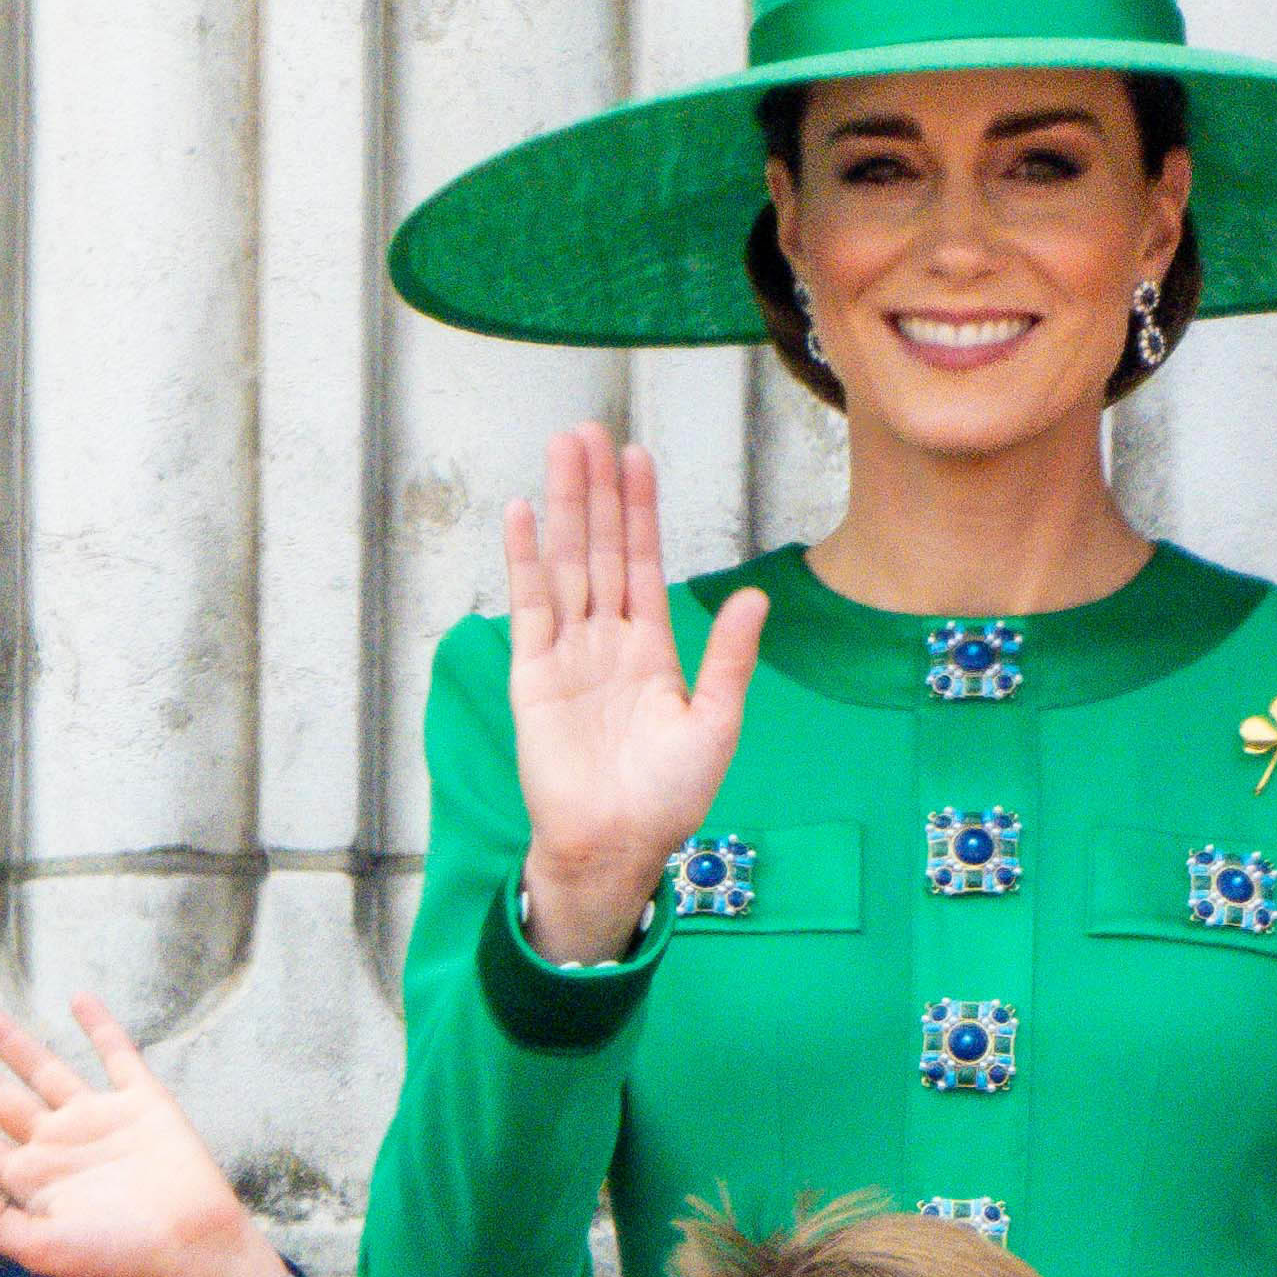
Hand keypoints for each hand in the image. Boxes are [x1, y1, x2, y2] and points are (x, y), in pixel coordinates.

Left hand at [0, 994, 295, 1276]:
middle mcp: (57, 1143)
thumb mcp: (40, 1252)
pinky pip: (117, 1056)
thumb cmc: (119, 1257)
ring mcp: (98, 1120)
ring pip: (43, 1067)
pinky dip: (101, 1027)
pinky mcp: (143, 1103)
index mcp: (30, 1178)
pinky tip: (79, 1001)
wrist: (192, 1247)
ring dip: (7, 1038)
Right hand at [499, 426, 765, 962]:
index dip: (642, 511)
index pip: (644, 563)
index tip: (638, 458)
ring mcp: (567, 654)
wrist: (617, 845)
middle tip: (591, 431)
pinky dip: (525, 560)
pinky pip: (529, 608)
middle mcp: (606, 642)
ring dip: (565, 507)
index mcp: (652, 649)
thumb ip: (729, 658)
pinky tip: (524, 514)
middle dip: (598, 491)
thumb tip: (752, 596)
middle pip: (601, 550)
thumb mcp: (715, 722)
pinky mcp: (532, 676)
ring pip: (566, 565)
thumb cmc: (669, 797)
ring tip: (562, 451)